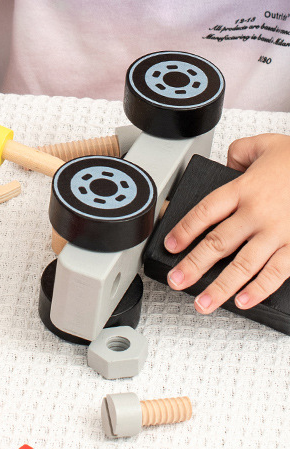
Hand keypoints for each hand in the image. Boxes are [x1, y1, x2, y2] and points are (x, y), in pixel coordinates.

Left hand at [164, 133, 289, 313]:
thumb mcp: (264, 145)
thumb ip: (238, 153)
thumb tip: (224, 165)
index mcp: (244, 189)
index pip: (204, 212)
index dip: (184, 230)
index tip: (170, 246)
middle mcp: (258, 213)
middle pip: (218, 243)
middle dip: (193, 266)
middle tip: (175, 281)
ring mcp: (278, 232)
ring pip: (242, 265)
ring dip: (219, 287)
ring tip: (201, 303)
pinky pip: (276, 272)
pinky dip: (259, 289)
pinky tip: (243, 301)